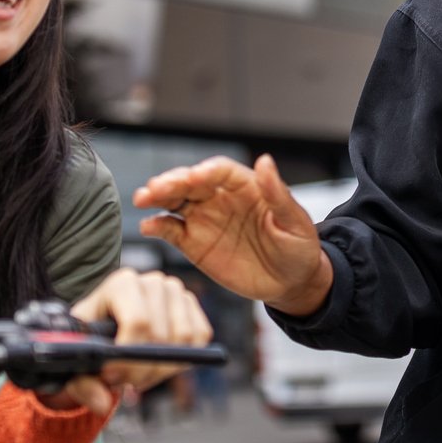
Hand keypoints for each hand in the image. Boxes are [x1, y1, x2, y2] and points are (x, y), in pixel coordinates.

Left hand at [49, 268, 212, 415]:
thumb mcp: (79, 358)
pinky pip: (200, 337)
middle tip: (125, 383)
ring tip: (140, 374)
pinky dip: (182, 360)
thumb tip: (102, 404)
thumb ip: (83, 383)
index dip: (129, 357)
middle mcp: (152, 282)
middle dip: (143, 370)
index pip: (138, 321)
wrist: (108, 325)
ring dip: (162, 369)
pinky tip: (158, 363)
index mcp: (122, 284)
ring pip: (184, 340)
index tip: (113, 377)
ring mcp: (176, 292)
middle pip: (161, 336)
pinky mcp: (192, 305)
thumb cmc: (91, 338)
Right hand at [133, 155, 330, 315]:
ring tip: (143, 198)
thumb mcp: (295, 221)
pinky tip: (148, 225)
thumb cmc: (298, 247)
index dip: (206, 172)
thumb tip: (265, 160)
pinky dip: (158, 226)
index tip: (194, 177)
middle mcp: (220, 198)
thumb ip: (277, 193)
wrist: (290, 282)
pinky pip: (171, 230)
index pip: (220, 171)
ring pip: (175, 201)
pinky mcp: (194, 242)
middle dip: (173, 181)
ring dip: (158, 197)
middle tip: (156, 187)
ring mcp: (204, 219)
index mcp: (246, 186)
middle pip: (191, 182)